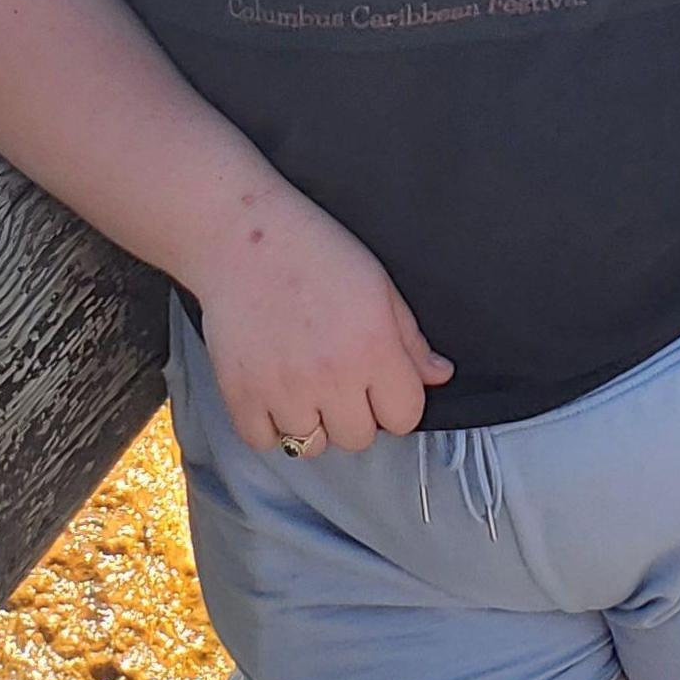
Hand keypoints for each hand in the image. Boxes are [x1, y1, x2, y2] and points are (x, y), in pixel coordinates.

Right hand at [190, 198, 453, 455]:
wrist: (240, 233)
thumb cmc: (314, 250)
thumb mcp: (377, 284)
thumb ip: (410, 339)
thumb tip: (439, 377)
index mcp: (373, 346)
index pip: (405, 417)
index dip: (395, 401)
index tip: (378, 384)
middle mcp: (331, 375)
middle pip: (358, 439)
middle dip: (353, 413)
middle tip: (335, 378)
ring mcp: (283, 389)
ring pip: (311, 446)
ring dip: (311, 422)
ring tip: (301, 383)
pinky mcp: (241, 394)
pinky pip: (264, 441)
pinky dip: (268, 425)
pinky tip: (271, 391)